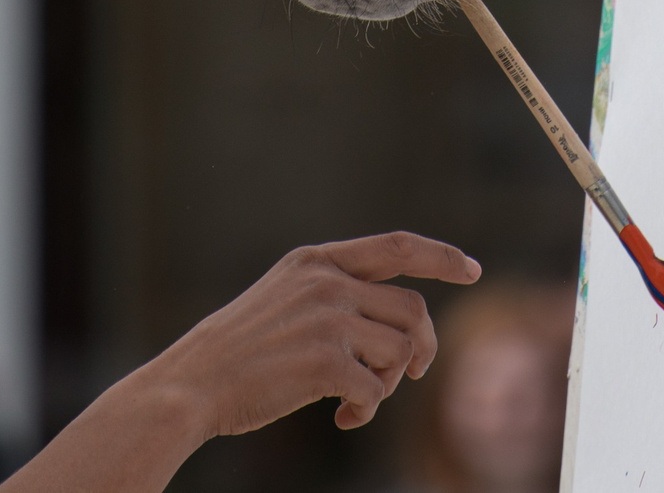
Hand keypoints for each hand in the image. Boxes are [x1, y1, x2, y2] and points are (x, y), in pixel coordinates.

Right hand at [133, 232, 480, 434]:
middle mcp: (326, 282)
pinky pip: (377, 389)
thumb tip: (403, 322)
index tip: (471, 270)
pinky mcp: (325, 362)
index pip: (397, 246)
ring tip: (360, 398)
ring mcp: (327, 320)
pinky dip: (367, 409)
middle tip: (410, 375)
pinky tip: (342, 417)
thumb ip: (335, 293)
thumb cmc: (239, 353)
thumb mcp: (284, 297)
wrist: (192, 385)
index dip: (441, 257)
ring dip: (391, 383)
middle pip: (412, 308)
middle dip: (421, 347)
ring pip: (402, 349)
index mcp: (316, 260)